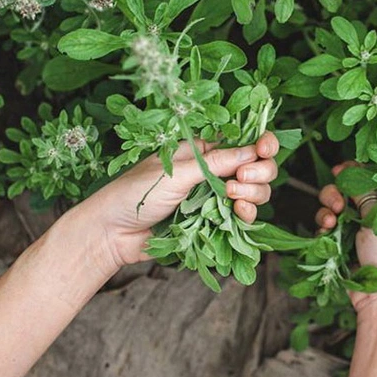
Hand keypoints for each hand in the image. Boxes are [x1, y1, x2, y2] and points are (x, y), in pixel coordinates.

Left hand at [72, 132, 279, 272]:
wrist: (113, 233)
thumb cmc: (135, 194)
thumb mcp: (177, 172)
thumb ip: (216, 162)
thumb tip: (252, 151)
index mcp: (203, 150)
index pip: (243, 142)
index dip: (261, 145)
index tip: (264, 151)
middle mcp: (214, 171)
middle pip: (257, 168)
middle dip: (259, 173)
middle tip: (241, 181)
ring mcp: (216, 197)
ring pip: (255, 193)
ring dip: (253, 195)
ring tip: (232, 198)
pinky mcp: (215, 222)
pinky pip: (243, 217)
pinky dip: (247, 216)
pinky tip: (238, 215)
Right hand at [316, 163, 376, 323]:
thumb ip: (362, 191)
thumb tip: (350, 168)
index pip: (367, 182)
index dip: (351, 173)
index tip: (338, 171)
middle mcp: (371, 219)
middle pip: (344, 195)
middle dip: (334, 195)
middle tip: (337, 204)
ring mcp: (355, 236)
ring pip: (332, 213)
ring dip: (326, 213)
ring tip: (330, 222)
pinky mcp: (342, 252)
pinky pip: (326, 234)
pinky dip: (322, 231)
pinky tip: (325, 234)